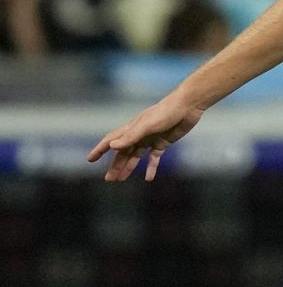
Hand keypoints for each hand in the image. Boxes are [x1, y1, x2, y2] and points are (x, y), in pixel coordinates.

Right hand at [88, 93, 204, 181]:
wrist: (187, 106)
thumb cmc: (166, 112)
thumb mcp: (147, 125)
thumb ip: (130, 136)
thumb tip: (112, 146)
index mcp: (131, 129)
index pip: (111, 141)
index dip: (100, 150)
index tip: (90, 160)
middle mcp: (138, 135)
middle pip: (123, 152)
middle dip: (115, 165)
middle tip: (109, 179)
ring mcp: (150, 139)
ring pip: (135, 156)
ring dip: (128, 168)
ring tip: (121, 180)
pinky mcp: (163, 143)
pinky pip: (153, 158)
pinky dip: (151, 167)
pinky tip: (148, 178)